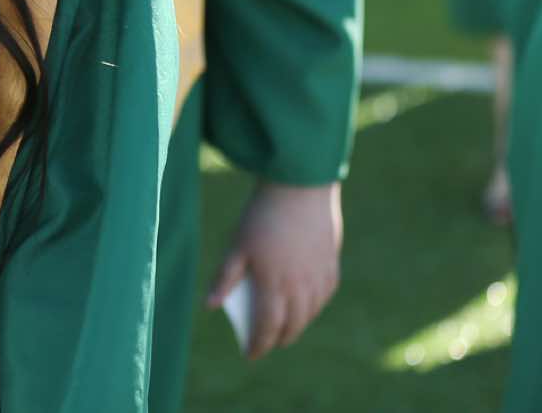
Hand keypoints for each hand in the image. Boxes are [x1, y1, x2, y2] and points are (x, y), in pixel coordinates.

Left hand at [206, 181, 343, 359]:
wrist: (300, 186)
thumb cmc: (261, 216)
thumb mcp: (236, 245)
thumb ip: (224, 277)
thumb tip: (210, 306)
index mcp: (274, 285)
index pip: (266, 328)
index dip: (258, 345)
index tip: (249, 354)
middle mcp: (300, 288)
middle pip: (291, 327)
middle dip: (277, 340)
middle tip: (265, 343)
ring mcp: (319, 278)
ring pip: (309, 314)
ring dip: (296, 326)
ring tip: (283, 328)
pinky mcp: (332, 265)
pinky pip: (323, 297)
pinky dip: (312, 308)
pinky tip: (305, 306)